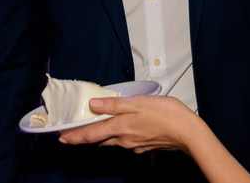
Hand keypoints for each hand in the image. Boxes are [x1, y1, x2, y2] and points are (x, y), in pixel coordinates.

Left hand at [59, 95, 201, 153]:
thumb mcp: (138, 103)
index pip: (91, 134)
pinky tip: (118, 129)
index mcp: (120, 128)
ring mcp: (134, 145)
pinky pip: (124, 141)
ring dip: (99, 137)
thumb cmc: (166, 114)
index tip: (62, 137)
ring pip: (111, 141)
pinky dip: (115, 136)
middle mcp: (124, 140)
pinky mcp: (143, 146)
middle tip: (71, 134)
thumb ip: (114, 105)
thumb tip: (93, 105)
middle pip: (99, 139)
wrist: (188, 133)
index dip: (75, 136)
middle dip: (84, 137)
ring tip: (90, 130)